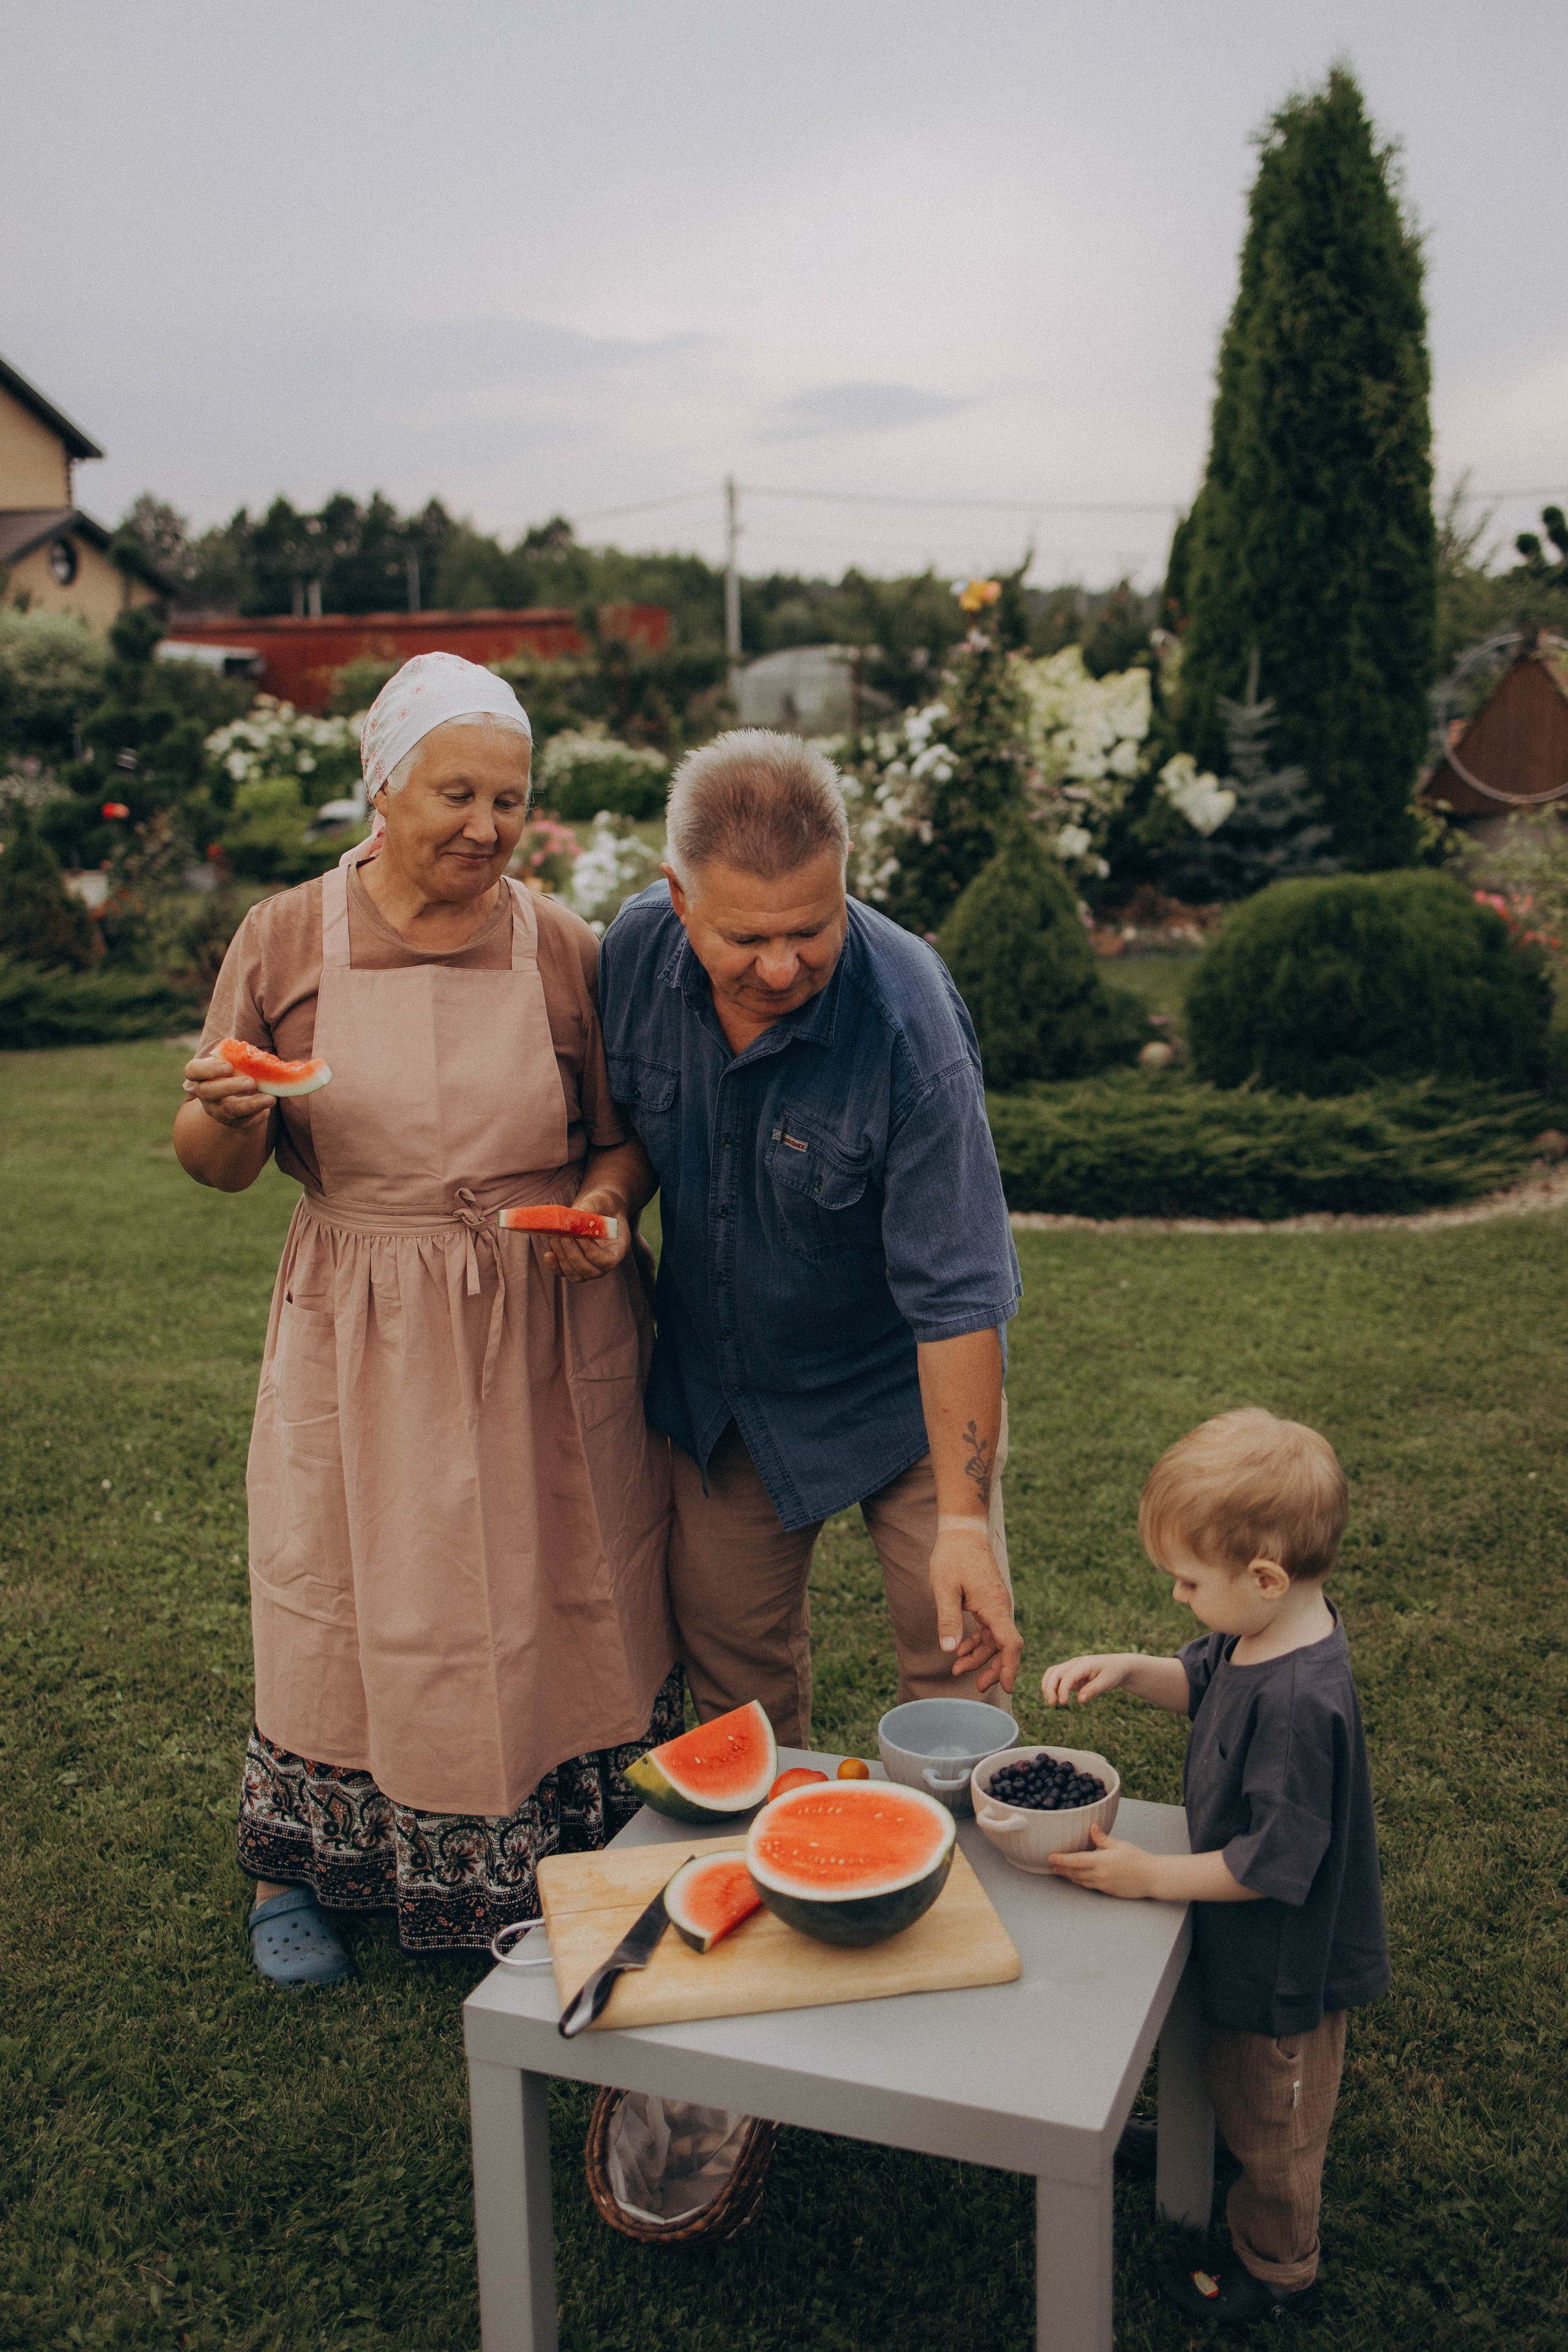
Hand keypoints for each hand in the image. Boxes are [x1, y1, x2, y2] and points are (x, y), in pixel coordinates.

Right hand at [181, 1053, 275, 1130]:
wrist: (241, 1094)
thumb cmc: (237, 1071)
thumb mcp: (234, 1061)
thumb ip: (239, 1056)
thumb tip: (255, 1055)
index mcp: (201, 1075)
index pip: (192, 1071)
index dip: (209, 1069)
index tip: (229, 1067)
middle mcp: (204, 1094)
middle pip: (208, 1092)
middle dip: (230, 1087)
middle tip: (251, 1082)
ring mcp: (217, 1111)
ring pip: (228, 1110)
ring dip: (250, 1104)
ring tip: (270, 1098)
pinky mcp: (233, 1123)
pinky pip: (243, 1122)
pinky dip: (258, 1114)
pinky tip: (268, 1108)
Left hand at [541, 1187, 632, 1283]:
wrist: (598, 1208)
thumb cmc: (603, 1204)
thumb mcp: (601, 1200)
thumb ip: (590, 1207)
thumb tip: (573, 1215)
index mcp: (619, 1247)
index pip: (608, 1261)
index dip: (592, 1252)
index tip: (581, 1236)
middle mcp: (606, 1262)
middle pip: (591, 1272)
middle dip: (574, 1255)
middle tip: (563, 1236)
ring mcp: (591, 1266)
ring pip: (577, 1276)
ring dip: (563, 1259)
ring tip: (555, 1238)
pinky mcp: (575, 1265)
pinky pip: (564, 1273)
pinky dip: (555, 1266)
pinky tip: (548, 1254)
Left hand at [930, 1523, 1022, 1695]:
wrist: (962, 1532)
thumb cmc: (953, 1557)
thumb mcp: (945, 1589)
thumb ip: (948, 1619)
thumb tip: (949, 1650)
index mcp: (994, 1606)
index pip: (1010, 1644)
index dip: (1010, 1667)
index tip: (1007, 1687)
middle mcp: (1000, 1607)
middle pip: (1005, 1646)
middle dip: (994, 1669)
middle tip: (978, 1687)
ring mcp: (996, 1605)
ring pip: (995, 1639)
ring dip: (980, 1656)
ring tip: (957, 1669)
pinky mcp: (989, 1602)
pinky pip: (988, 1628)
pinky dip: (976, 1642)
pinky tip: (960, 1650)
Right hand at [1041, 1651, 1138, 1707]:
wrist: (1119, 1666)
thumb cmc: (1114, 1673)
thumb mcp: (1107, 1682)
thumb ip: (1093, 1690)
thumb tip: (1080, 1700)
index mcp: (1083, 1664)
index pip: (1067, 1676)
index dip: (1062, 1689)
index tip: (1063, 1703)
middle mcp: (1074, 1664)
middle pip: (1054, 1672)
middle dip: (1049, 1688)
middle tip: (1052, 1704)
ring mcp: (1072, 1668)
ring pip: (1052, 1673)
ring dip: (1047, 1687)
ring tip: (1051, 1702)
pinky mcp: (1072, 1674)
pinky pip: (1057, 1679)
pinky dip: (1052, 1687)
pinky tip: (1055, 1698)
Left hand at [1047, 1825, 1156, 1898]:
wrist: (1152, 1877)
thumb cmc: (1138, 1859)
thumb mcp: (1120, 1845)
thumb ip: (1102, 1838)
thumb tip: (1091, 1827)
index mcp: (1102, 1861)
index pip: (1076, 1861)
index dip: (1062, 1860)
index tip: (1050, 1858)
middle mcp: (1100, 1875)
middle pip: (1075, 1873)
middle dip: (1062, 1870)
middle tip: (1051, 1866)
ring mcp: (1104, 1885)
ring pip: (1081, 1881)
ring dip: (1070, 1877)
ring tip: (1061, 1872)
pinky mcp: (1108, 1891)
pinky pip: (1090, 1886)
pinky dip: (1081, 1882)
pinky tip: (1078, 1878)